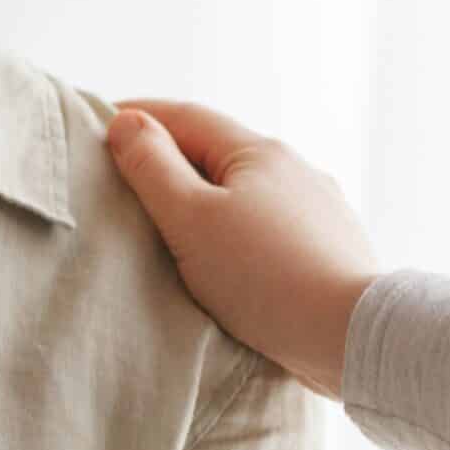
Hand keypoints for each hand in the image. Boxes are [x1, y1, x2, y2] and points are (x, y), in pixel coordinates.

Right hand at [107, 99, 378, 398]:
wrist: (351, 335)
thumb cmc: (265, 277)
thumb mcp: (191, 218)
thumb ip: (153, 168)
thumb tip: (127, 122)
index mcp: (258, 151)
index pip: (186, 116)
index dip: (139, 115)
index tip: (98, 123)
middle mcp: (295, 169)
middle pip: (219, 152)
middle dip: (172, 159)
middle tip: (125, 179)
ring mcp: (319, 208)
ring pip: (247, 192)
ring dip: (208, 199)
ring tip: (174, 225)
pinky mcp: (331, 249)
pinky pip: (271, 228)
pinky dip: (238, 231)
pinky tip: (229, 260)